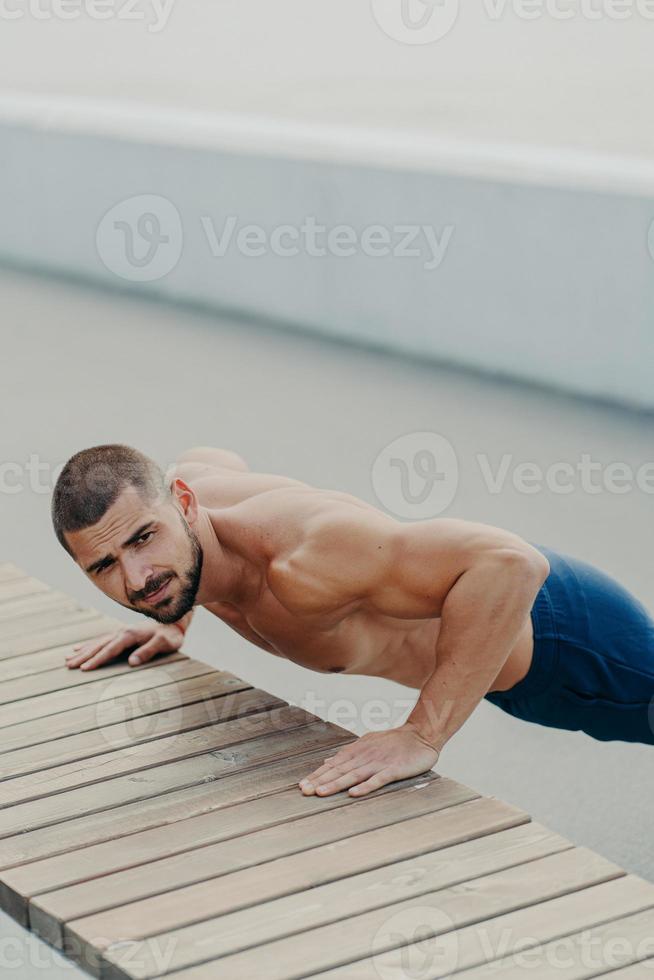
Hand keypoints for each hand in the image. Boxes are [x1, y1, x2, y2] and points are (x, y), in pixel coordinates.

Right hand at [65, 624, 184, 670]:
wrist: (174, 622)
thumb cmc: (170, 636)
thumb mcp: (164, 644)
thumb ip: (148, 651)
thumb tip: (131, 662)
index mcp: (130, 635)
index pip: (110, 650)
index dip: (97, 660)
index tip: (84, 668)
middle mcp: (122, 632)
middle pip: (99, 645)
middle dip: (83, 656)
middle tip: (68, 666)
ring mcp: (120, 632)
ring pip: (97, 642)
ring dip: (82, 651)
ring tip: (67, 659)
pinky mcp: (121, 634)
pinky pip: (101, 640)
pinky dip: (89, 644)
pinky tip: (79, 648)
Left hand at [298, 722, 439, 797]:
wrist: (421, 734)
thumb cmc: (394, 741)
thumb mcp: (367, 743)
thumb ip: (348, 753)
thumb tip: (328, 761)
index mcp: (358, 750)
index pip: (333, 764)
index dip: (317, 775)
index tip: (302, 785)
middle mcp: (364, 756)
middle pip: (339, 770)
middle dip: (320, 781)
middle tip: (303, 791)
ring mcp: (379, 763)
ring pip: (353, 775)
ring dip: (336, 784)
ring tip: (320, 793)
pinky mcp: (394, 769)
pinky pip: (377, 779)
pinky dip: (365, 786)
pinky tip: (353, 794)